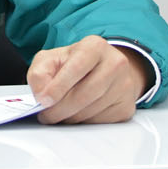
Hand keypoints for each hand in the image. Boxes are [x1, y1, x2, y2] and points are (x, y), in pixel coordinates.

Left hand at [27, 35, 149, 123]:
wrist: (104, 71)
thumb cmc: (74, 64)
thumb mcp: (52, 59)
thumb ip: (40, 72)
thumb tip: (41, 94)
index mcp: (95, 46)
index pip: (76, 68)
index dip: (57, 87)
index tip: (43, 101)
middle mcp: (115, 63)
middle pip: (84, 94)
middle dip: (59, 109)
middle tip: (46, 115)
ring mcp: (124, 86)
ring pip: (91, 111)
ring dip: (69, 117)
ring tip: (59, 113)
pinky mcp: (126, 106)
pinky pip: (100, 122)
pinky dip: (83, 122)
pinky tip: (76, 113)